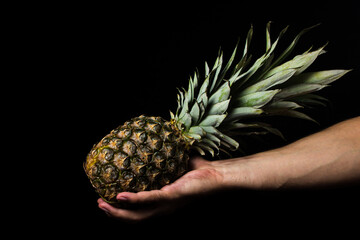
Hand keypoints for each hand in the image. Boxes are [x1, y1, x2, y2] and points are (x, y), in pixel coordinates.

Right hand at [97, 156, 223, 221]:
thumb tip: (150, 146)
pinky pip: (148, 199)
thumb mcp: (174, 166)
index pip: (139, 211)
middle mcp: (163, 208)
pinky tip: (119, 197)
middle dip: (114, 214)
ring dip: (118, 211)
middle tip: (99, 204)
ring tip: (102, 204)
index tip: (107, 201)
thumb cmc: (199, 171)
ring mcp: (167, 205)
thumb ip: (161, 162)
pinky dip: (133, 199)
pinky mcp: (171, 197)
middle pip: (134, 217)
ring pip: (138, 214)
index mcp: (163, 203)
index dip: (122, 210)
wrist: (217, 174)